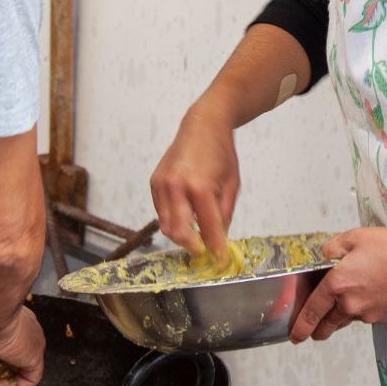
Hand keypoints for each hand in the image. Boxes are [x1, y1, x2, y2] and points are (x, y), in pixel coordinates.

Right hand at [150, 104, 239, 257]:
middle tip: (206, 250)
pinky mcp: (154, 182)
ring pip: (166, 226)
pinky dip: (173, 219)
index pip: (207, 228)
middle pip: (179, 233)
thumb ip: (224, 213)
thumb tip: (219, 238)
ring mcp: (162, 184)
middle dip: (193, 247)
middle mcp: (176, 186)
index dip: (215, 248)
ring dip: (182, 235)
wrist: (202, 125)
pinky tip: (187, 213)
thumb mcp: (232, 184)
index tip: (220, 260)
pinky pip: (160, 212)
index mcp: (199, 186)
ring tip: (197, 233)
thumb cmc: (221, 152)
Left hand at [289, 228, 386, 342]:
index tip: (295, 335)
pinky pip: (366, 317)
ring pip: (347, 320)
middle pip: (327, 325)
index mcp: (338, 284)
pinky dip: (362, 310)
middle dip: (318, 330)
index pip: (312, 311)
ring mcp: (368, 314)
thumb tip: (326, 256)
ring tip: (344, 304)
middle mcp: (351, 304)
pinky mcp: (384, 317)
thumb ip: (334, 248)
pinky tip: (370, 295)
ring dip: (340, 317)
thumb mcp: (355, 237)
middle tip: (312, 331)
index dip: (301, 326)